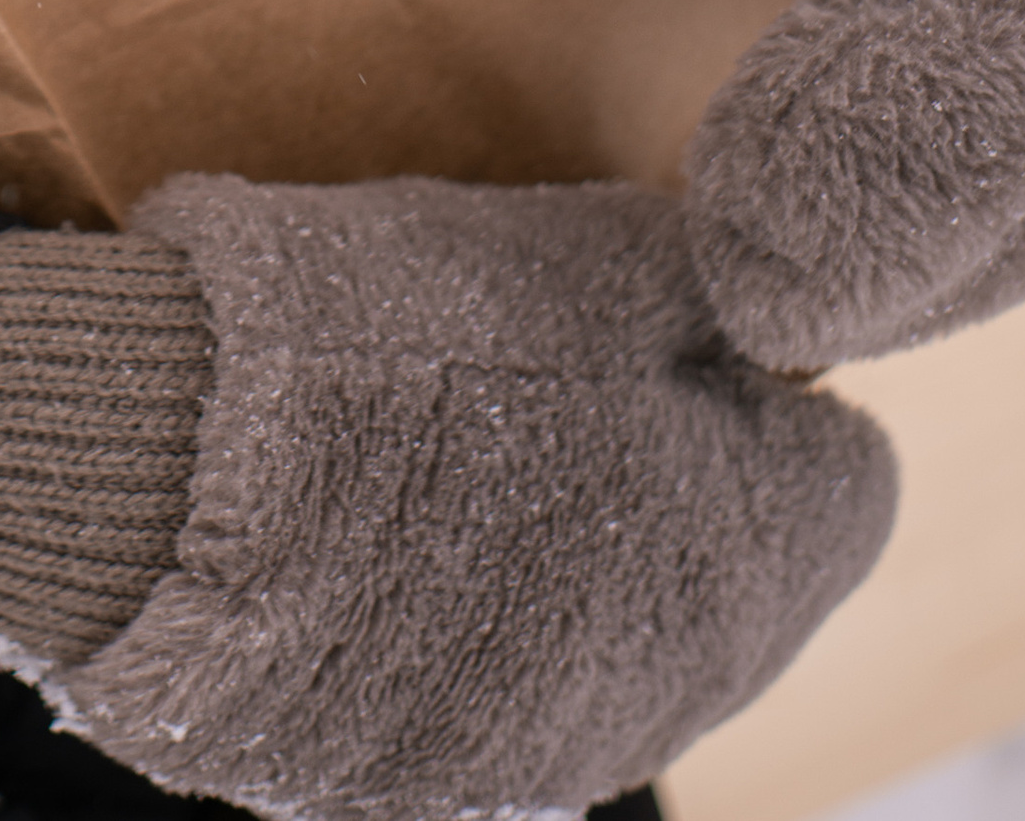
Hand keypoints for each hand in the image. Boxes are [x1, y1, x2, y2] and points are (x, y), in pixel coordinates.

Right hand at [0, 174, 893, 820]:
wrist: (175, 472)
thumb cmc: (390, 340)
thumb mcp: (579, 256)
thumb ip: (697, 289)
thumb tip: (759, 305)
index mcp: (743, 548)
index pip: (848, 485)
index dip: (768, 394)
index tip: (685, 341)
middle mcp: (675, 685)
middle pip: (743, 582)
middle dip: (686, 488)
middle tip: (561, 391)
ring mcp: (548, 752)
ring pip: (624, 652)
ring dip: (580, 570)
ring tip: (459, 469)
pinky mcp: (425, 788)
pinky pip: (499, 704)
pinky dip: (470, 635)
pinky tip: (389, 549)